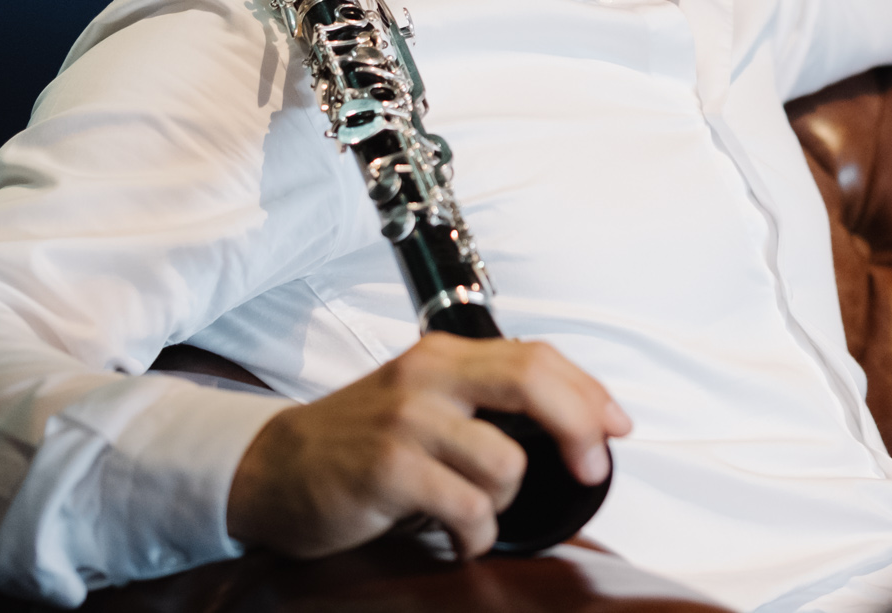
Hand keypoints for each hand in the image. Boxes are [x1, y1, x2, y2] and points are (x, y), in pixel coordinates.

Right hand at [226, 333, 631, 559]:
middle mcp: (428, 377)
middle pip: (533, 383)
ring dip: (505, 501)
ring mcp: (407, 421)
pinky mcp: (389, 470)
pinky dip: (475, 533)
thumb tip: (573, 422)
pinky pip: (468, 508)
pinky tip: (458, 537)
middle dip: (580, 428)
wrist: (274, 470)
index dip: (589, 392)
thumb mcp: (422, 401)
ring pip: (507, 462)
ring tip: (474, 511)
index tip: (617, 426)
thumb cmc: (358, 442)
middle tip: (592, 469)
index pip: (537, 357)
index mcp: (444, 355)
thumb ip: (483, 400)